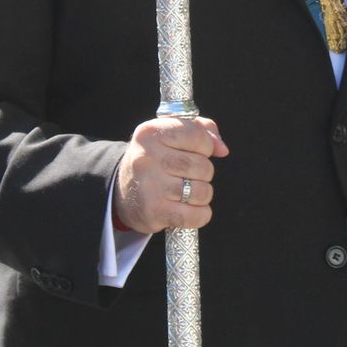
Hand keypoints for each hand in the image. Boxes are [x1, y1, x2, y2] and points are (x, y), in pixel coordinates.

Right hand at [114, 116, 228, 234]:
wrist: (123, 192)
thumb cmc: (156, 158)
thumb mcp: (170, 134)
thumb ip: (201, 130)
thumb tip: (222, 149)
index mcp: (151, 133)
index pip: (197, 135)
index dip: (206, 145)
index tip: (198, 151)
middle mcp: (147, 157)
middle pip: (202, 166)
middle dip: (204, 172)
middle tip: (190, 175)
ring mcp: (150, 186)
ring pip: (202, 191)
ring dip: (202, 194)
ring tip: (188, 191)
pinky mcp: (154, 212)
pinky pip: (196, 216)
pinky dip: (201, 215)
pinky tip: (190, 210)